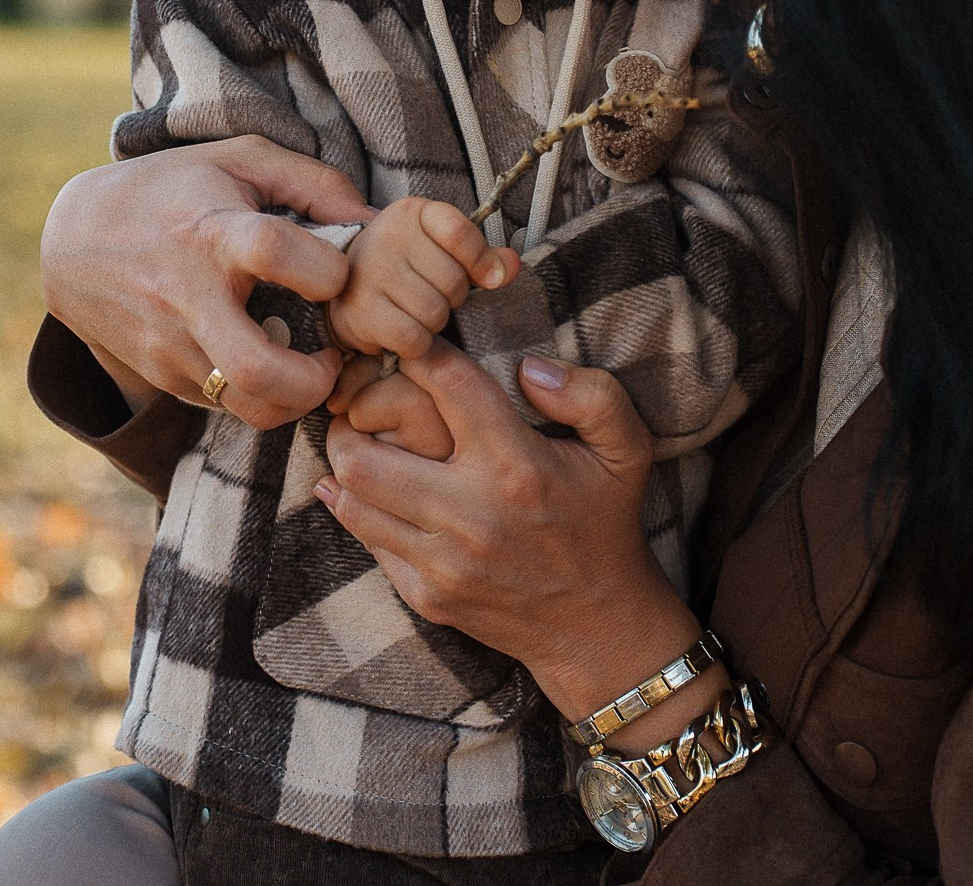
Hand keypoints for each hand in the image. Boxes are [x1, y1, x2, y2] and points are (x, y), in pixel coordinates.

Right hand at [40, 138, 374, 428]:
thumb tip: (376, 222)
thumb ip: (315, 183)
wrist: (75, 240)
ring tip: (309, 368)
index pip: (274, 252)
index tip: (336, 272)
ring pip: (246, 408)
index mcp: (212, 232)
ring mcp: (171, 346)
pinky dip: (260, 398)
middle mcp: (187, 297)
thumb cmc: (174, 190)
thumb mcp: (239, 160)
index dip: (324, 267)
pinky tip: (272, 367)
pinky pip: (226, 408)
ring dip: (295, 400)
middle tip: (333, 356)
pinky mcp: (165, 378)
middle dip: (315, 379)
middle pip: (255, 367)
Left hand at [317, 343, 709, 735]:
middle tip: (358, 404)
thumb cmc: (605, 523)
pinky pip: (370, 544)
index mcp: (516, 465)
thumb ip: (593, 395)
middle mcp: (472, 514)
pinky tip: (374, 494)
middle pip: (362, 455)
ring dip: (346, 466)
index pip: (445, 384)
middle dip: (350, 420)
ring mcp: (444, 562)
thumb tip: (529, 369)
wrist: (598, 626)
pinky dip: (363, 513)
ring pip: (352, 502)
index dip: (417, 352)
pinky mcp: (427, 597)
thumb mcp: (627, 451)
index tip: (410, 346)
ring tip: (356, 444)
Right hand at [326, 197, 509, 363]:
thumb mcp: (442, 249)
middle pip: (453, 282)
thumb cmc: (403, 267)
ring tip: (413, 313)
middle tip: (430, 296)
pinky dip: (416, 344)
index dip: (482, 261)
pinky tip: (401, 331)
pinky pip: (413, 339)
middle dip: (451, 299)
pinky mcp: (360, 310)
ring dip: (433, 324)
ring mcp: (370, 272)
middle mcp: (387, 235)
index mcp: (413, 213)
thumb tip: (511, 266)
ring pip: (435, 314)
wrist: (342, 287)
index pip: (460, 233)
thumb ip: (481, 256)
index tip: (491, 279)